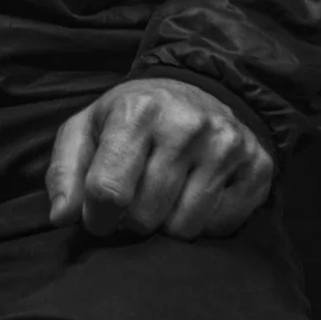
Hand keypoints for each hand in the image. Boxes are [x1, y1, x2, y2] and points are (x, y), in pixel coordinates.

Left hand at [45, 78, 274, 240]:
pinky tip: (196, 193)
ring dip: (167, 223)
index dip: (96, 218)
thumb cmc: (132, 118)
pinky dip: (203, 222)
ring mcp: (227, 145)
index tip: (98, 216)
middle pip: (145, 218)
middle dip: (132, 220)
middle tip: (135, 199)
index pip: (107, 193)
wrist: (198, 90)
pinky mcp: (257, 166)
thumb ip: (65, 171)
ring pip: (184, 228)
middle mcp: (187, 125)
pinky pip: (219, 226)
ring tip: (165, 195)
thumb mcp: (88, 129)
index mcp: (138, 111)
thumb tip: (63, 217)